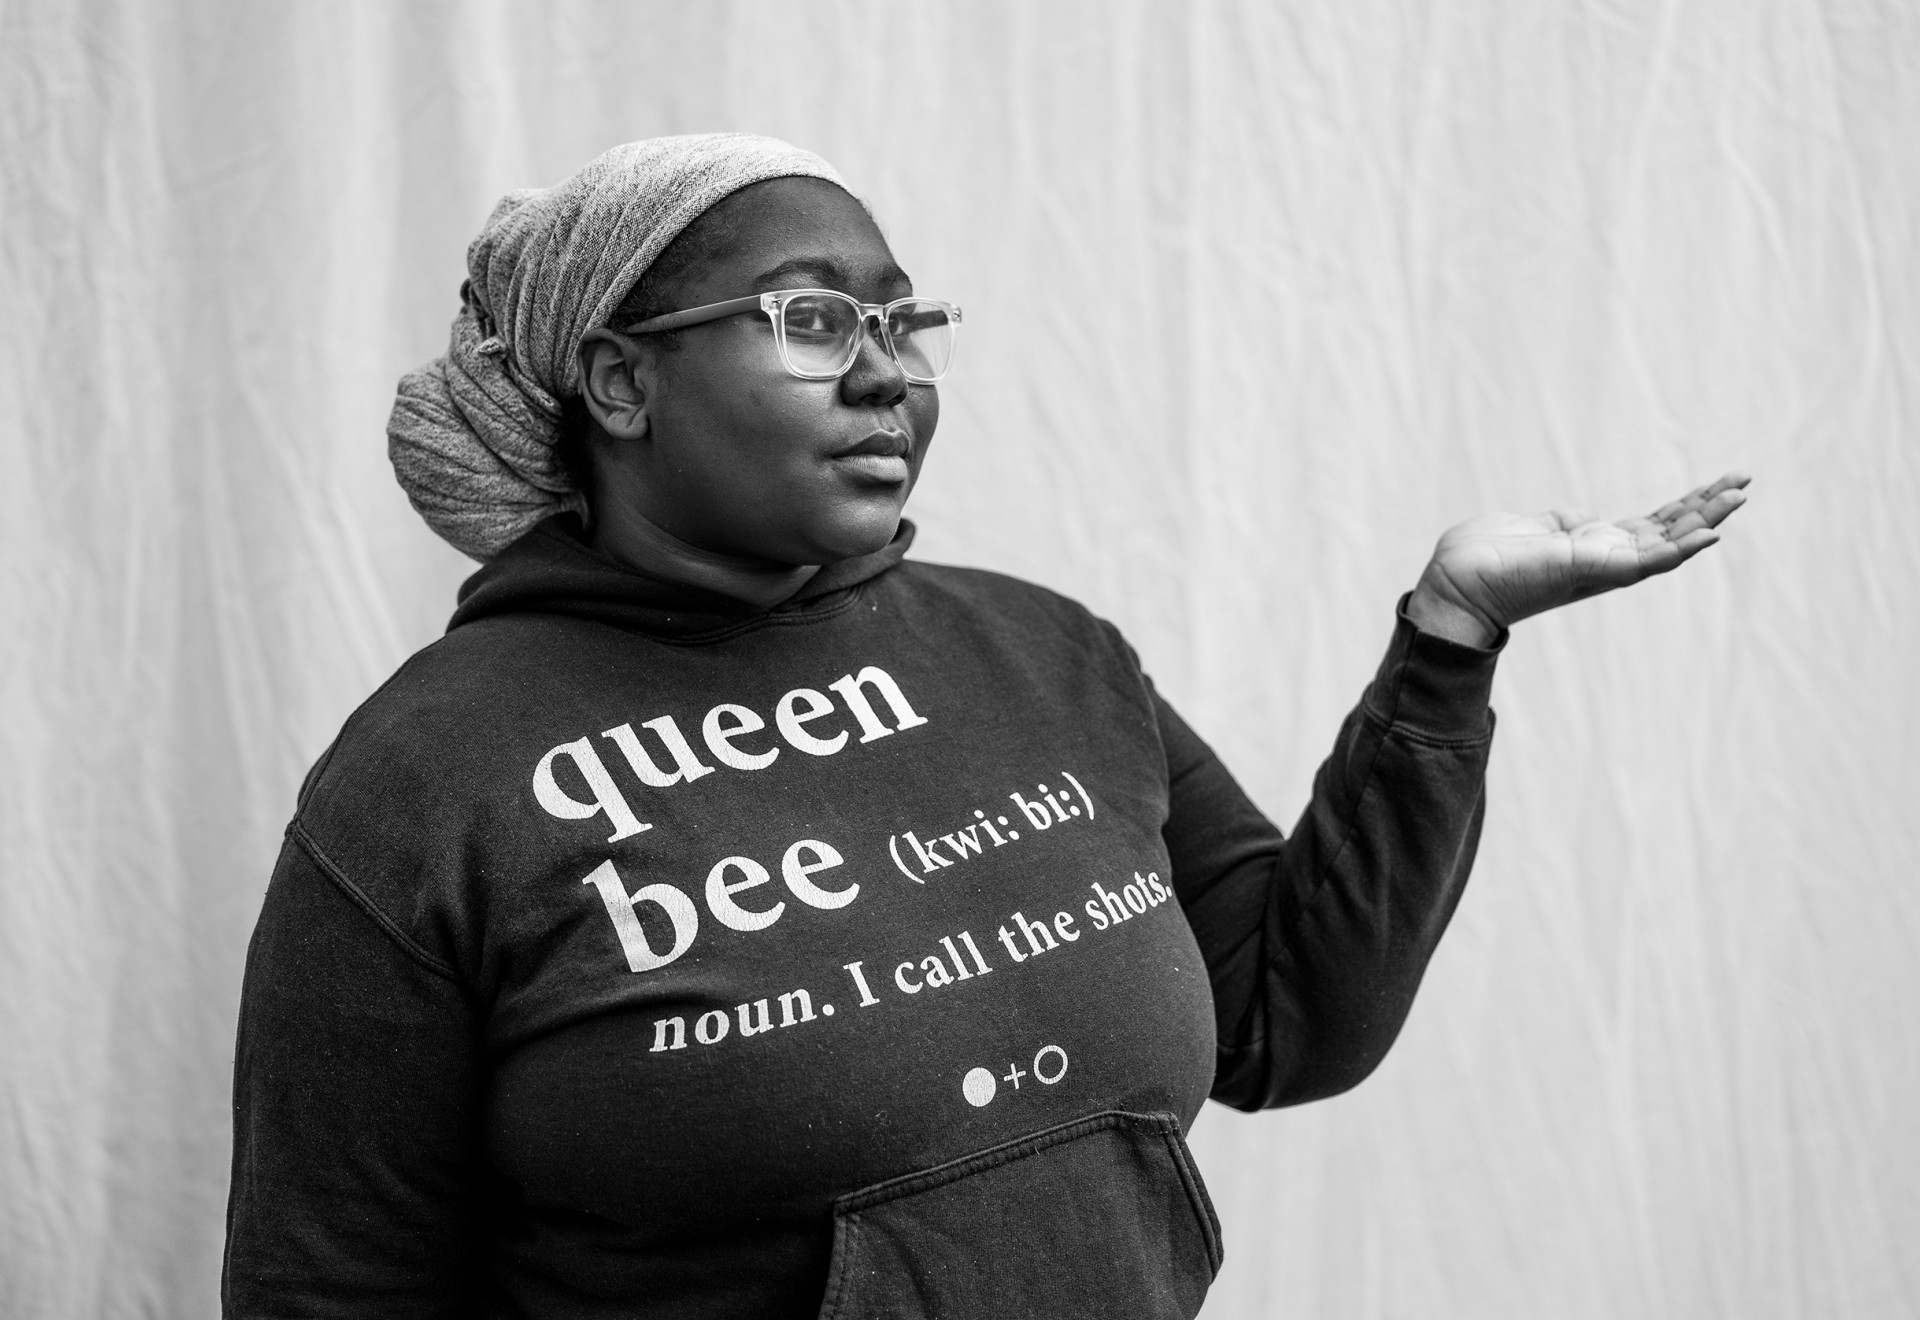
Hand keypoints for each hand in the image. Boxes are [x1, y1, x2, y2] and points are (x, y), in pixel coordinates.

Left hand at [1405, 472, 1750, 646]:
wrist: (1454, 583)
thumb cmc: (1482, 558)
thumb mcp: (1530, 528)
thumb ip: (1561, 523)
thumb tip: (1582, 517)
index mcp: (1591, 548)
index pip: (1649, 527)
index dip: (1683, 508)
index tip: (1716, 484)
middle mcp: (1603, 561)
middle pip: (1669, 532)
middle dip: (1707, 508)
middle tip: (1745, 482)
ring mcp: (1601, 567)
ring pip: (1667, 546)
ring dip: (1706, 521)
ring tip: (1740, 497)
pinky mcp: (1593, 569)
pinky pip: (1647, 561)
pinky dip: (1680, 549)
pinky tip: (1710, 533)